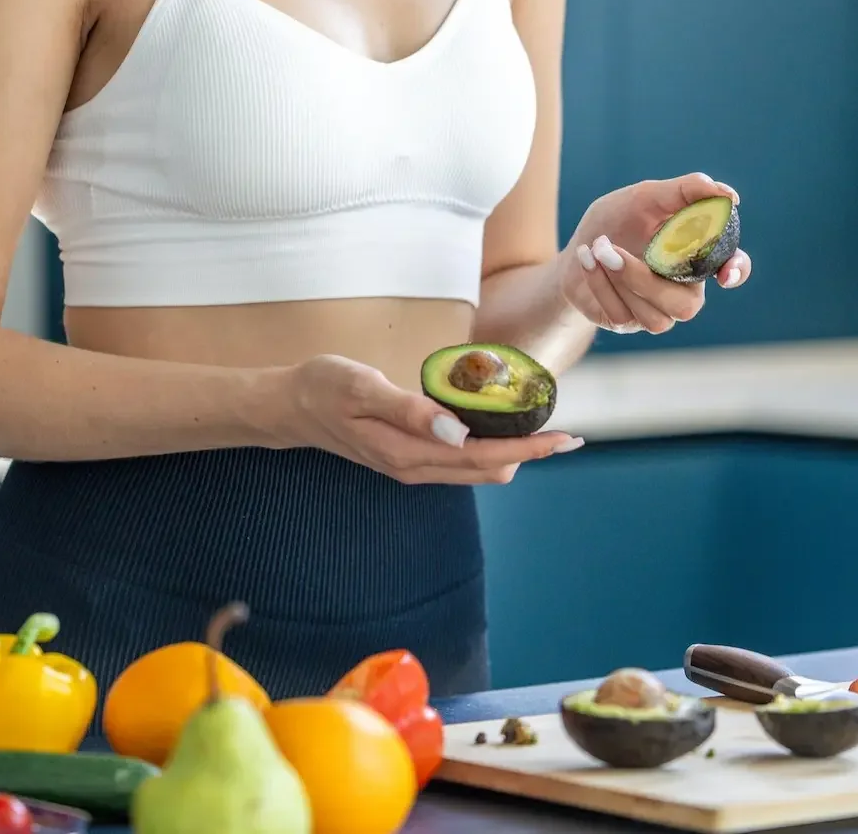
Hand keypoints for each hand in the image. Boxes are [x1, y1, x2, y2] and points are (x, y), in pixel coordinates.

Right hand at [267, 355, 582, 484]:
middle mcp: (415, 468)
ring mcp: (412, 466)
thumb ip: (410, 409)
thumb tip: (457, 432)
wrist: (290, 406)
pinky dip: (488, 448)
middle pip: (488, 469)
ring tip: (542, 431)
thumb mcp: (363, 389)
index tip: (565, 438)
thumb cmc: (325, 388)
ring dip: (511, 452)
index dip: (528, 448)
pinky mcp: (408, 457)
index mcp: (408, 453)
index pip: (483, 456)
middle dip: (530, 454)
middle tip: (567, 433)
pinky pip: (460, 462)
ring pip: (476, 470)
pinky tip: (499, 429)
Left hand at [559, 173, 751, 333]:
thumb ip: (685, 191)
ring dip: (618, 279)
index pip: (732, 267)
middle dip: (645, 280)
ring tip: (595, 248)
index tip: (724, 272)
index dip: (736, 271)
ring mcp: (656, 311)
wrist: (575, 248)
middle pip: (687, 305)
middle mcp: (683, 289)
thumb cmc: (617, 221)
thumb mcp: (645, 197)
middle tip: (610, 249)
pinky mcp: (627, 323)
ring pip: (656, 319)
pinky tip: (586, 259)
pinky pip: (622, 316)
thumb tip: (727, 195)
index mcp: (696, 256)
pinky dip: (599, 282)